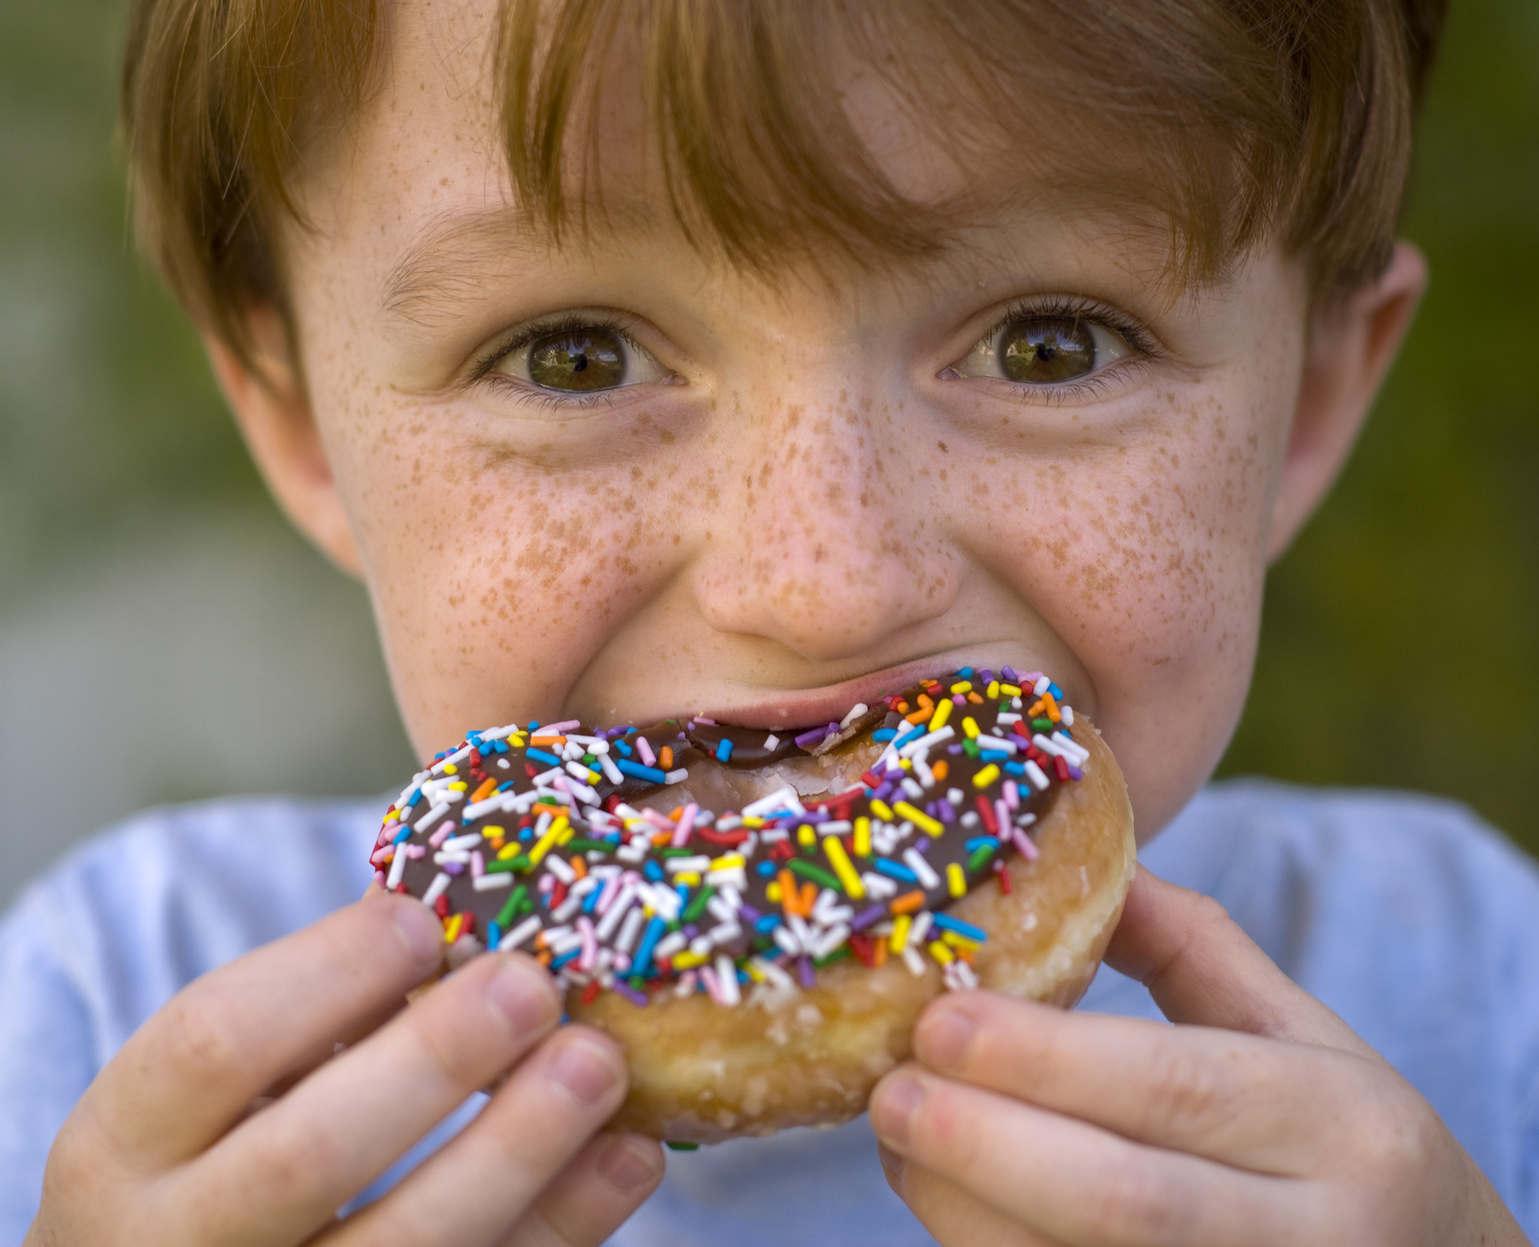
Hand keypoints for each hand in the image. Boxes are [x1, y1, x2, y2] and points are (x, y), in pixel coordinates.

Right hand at [26, 886, 662, 1245]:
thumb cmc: (220, 1156)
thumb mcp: (219, 1088)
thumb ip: (314, 1012)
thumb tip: (465, 909)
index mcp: (126, 1147)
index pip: (211, 1044)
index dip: (325, 974)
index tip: (423, 921)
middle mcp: (177, 1246)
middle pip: (307, 1156)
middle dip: (433, 1062)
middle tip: (531, 985)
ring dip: (517, 1150)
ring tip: (600, 1061)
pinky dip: (564, 1225)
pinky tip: (626, 1154)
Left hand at [869, 866, 1529, 1245]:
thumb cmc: (1341, 1138)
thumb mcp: (1301, 1032)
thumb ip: (1189, 946)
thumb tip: (1068, 857)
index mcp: (1335, 1124)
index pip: (1174, 1087)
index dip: (1043, 1059)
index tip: (939, 1021)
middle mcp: (1308, 1236)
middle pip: (1122, 1201)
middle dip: (983, 1146)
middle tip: (889, 1092)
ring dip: (962, 1209)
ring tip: (897, 1139)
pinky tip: (939, 1195)